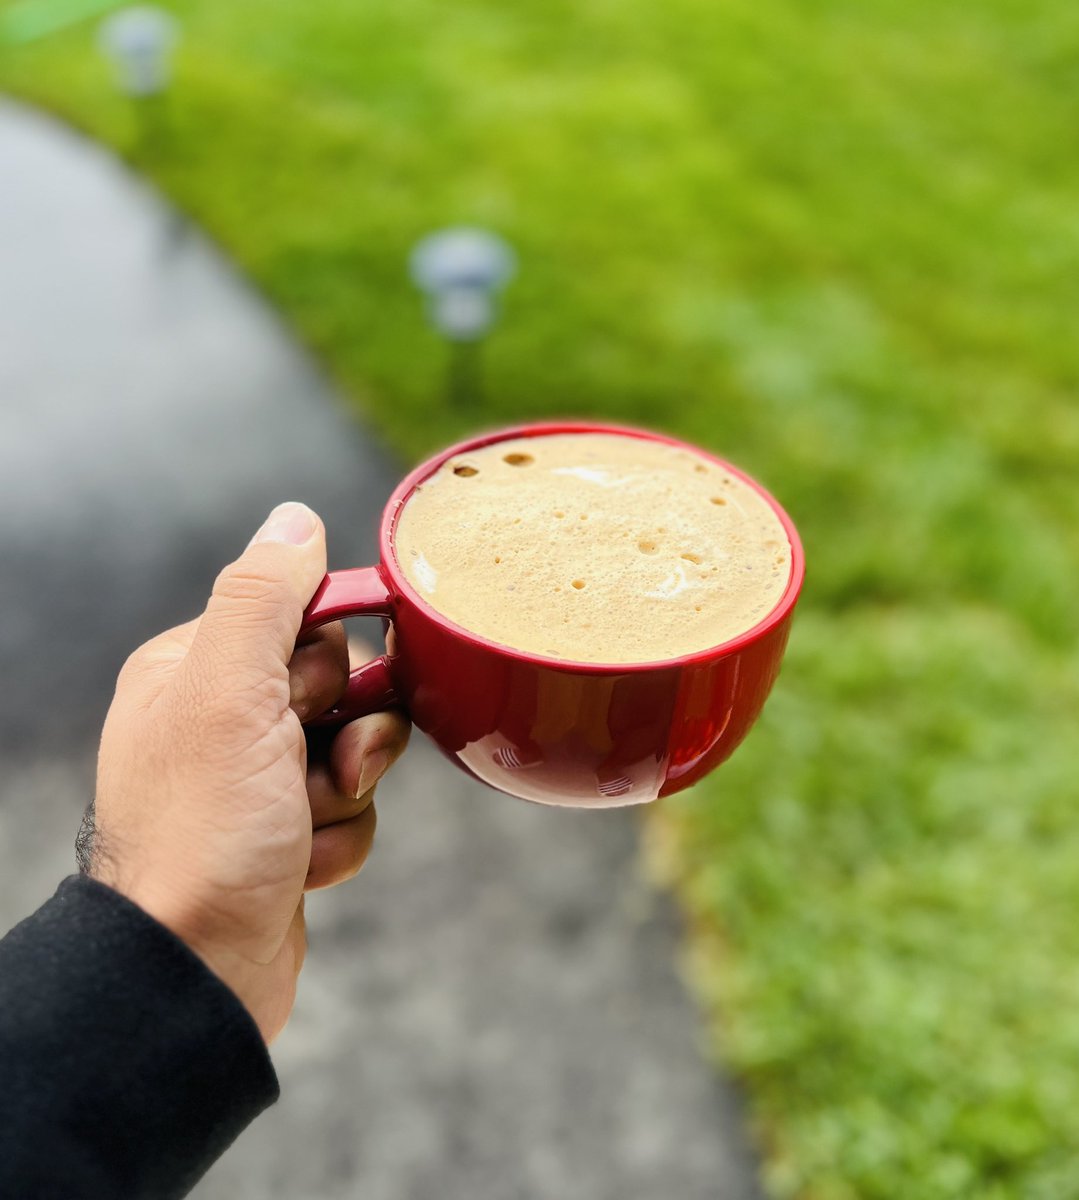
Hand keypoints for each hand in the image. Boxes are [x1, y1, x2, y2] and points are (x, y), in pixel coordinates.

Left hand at [85, 503, 408, 1043]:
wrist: (195, 969)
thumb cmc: (202, 833)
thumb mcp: (230, 693)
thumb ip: (264, 597)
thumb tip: (295, 519)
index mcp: (197, 670)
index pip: (305, 621)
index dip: (330, 660)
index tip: (316, 699)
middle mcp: (223, 720)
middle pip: (343, 686)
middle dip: (347, 733)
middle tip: (314, 767)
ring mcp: (255, 781)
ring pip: (358, 750)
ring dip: (347, 793)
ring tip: (300, 828)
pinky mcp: (286, 834)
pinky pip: (354, 811)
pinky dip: (340, 841)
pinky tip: (299, 868)